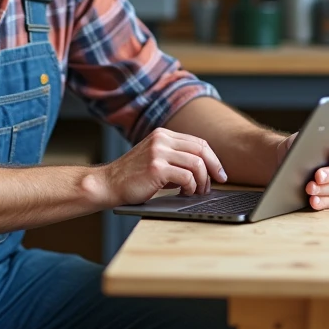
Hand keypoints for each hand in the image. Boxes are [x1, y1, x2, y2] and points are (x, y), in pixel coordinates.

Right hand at [99, 128, 225, 205]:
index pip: (197, 142)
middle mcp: (161, 139)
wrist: (108, 184)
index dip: (213, 158)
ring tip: (197, 191)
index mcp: (162, 134)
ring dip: (202, 181)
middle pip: (201, 149)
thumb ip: (175, 159)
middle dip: (214, 167)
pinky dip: (191, 187)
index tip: (219, 172)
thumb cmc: (133, 177)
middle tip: (219, 181)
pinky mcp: (156, 167)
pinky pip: (187, 177)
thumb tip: (204, 169)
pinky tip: (185, 193)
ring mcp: (158, 152)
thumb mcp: (155, 160)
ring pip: (197, 164)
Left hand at [275, 134, 328, 210]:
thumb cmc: (294, 147)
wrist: (282, 161)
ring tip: (309, 188)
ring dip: (324, 189)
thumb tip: (311, 143)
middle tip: (318, 175)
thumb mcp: (298, 139)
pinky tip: (313, 201)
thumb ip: (308, 138)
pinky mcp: (328, 197)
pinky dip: (322, 202)